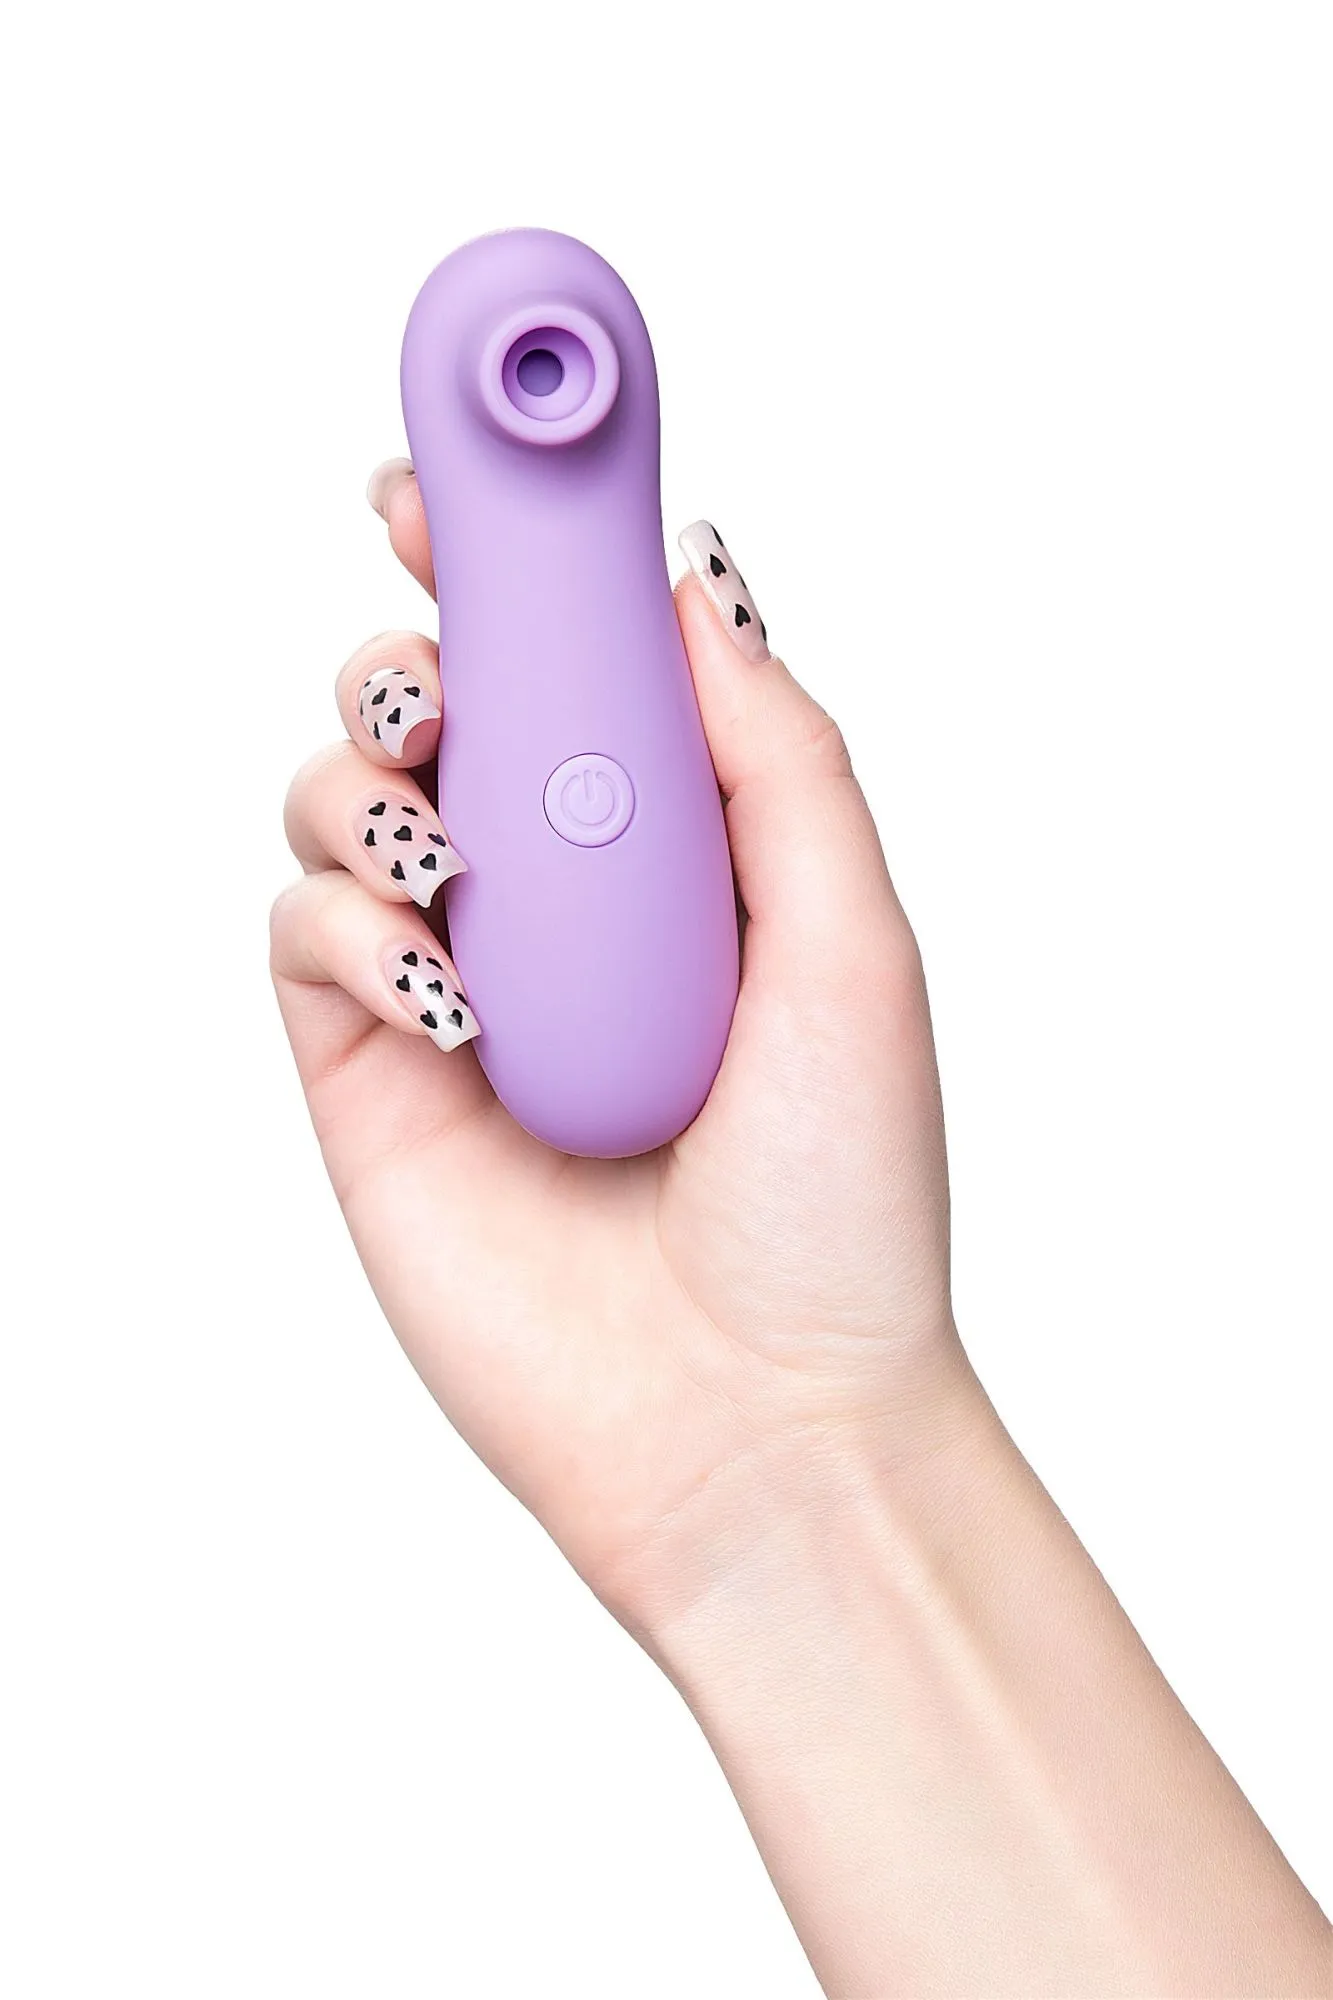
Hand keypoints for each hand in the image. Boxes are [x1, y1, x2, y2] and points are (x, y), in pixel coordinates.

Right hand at [272, 464, 959, 1630]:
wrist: (756, 1422)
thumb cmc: (834, 1201)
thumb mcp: (851, 941)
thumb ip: (775, 752)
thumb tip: (698, 579)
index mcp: (676, 855)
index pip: (573, 671)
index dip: (505, 564)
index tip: (452, 478)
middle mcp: (557, 904)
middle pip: (430, 707)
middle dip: (404, 651)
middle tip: (430, 667)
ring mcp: (454, 986)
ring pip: (340, 798)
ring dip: (364, 777)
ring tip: (448, 858)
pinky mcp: (371, 1073)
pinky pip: (305, 931)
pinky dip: (348, 921)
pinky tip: (443, 994)